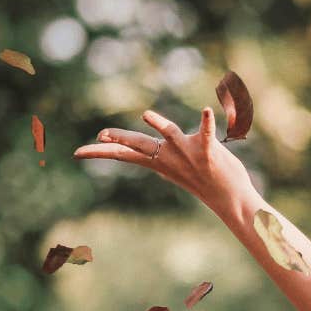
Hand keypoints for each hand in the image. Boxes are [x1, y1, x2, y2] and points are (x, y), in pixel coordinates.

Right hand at [73, 106, 256, 216]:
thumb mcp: (177, 167)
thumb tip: (149, 146)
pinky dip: (206, 123)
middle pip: (139, 145)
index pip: (125, 155)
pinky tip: (206, 110)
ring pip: (170, 136)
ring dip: (160, 125)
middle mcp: (170, 158)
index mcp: (160, 162)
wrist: (231, 200)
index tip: (79, 152)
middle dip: (120, 139)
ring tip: (146, 115)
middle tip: (101, 136)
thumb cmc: (206, 181)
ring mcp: (188, 155)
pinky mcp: (208, 152)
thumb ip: (162, 154)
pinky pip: (206, 135)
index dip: (101, 152)